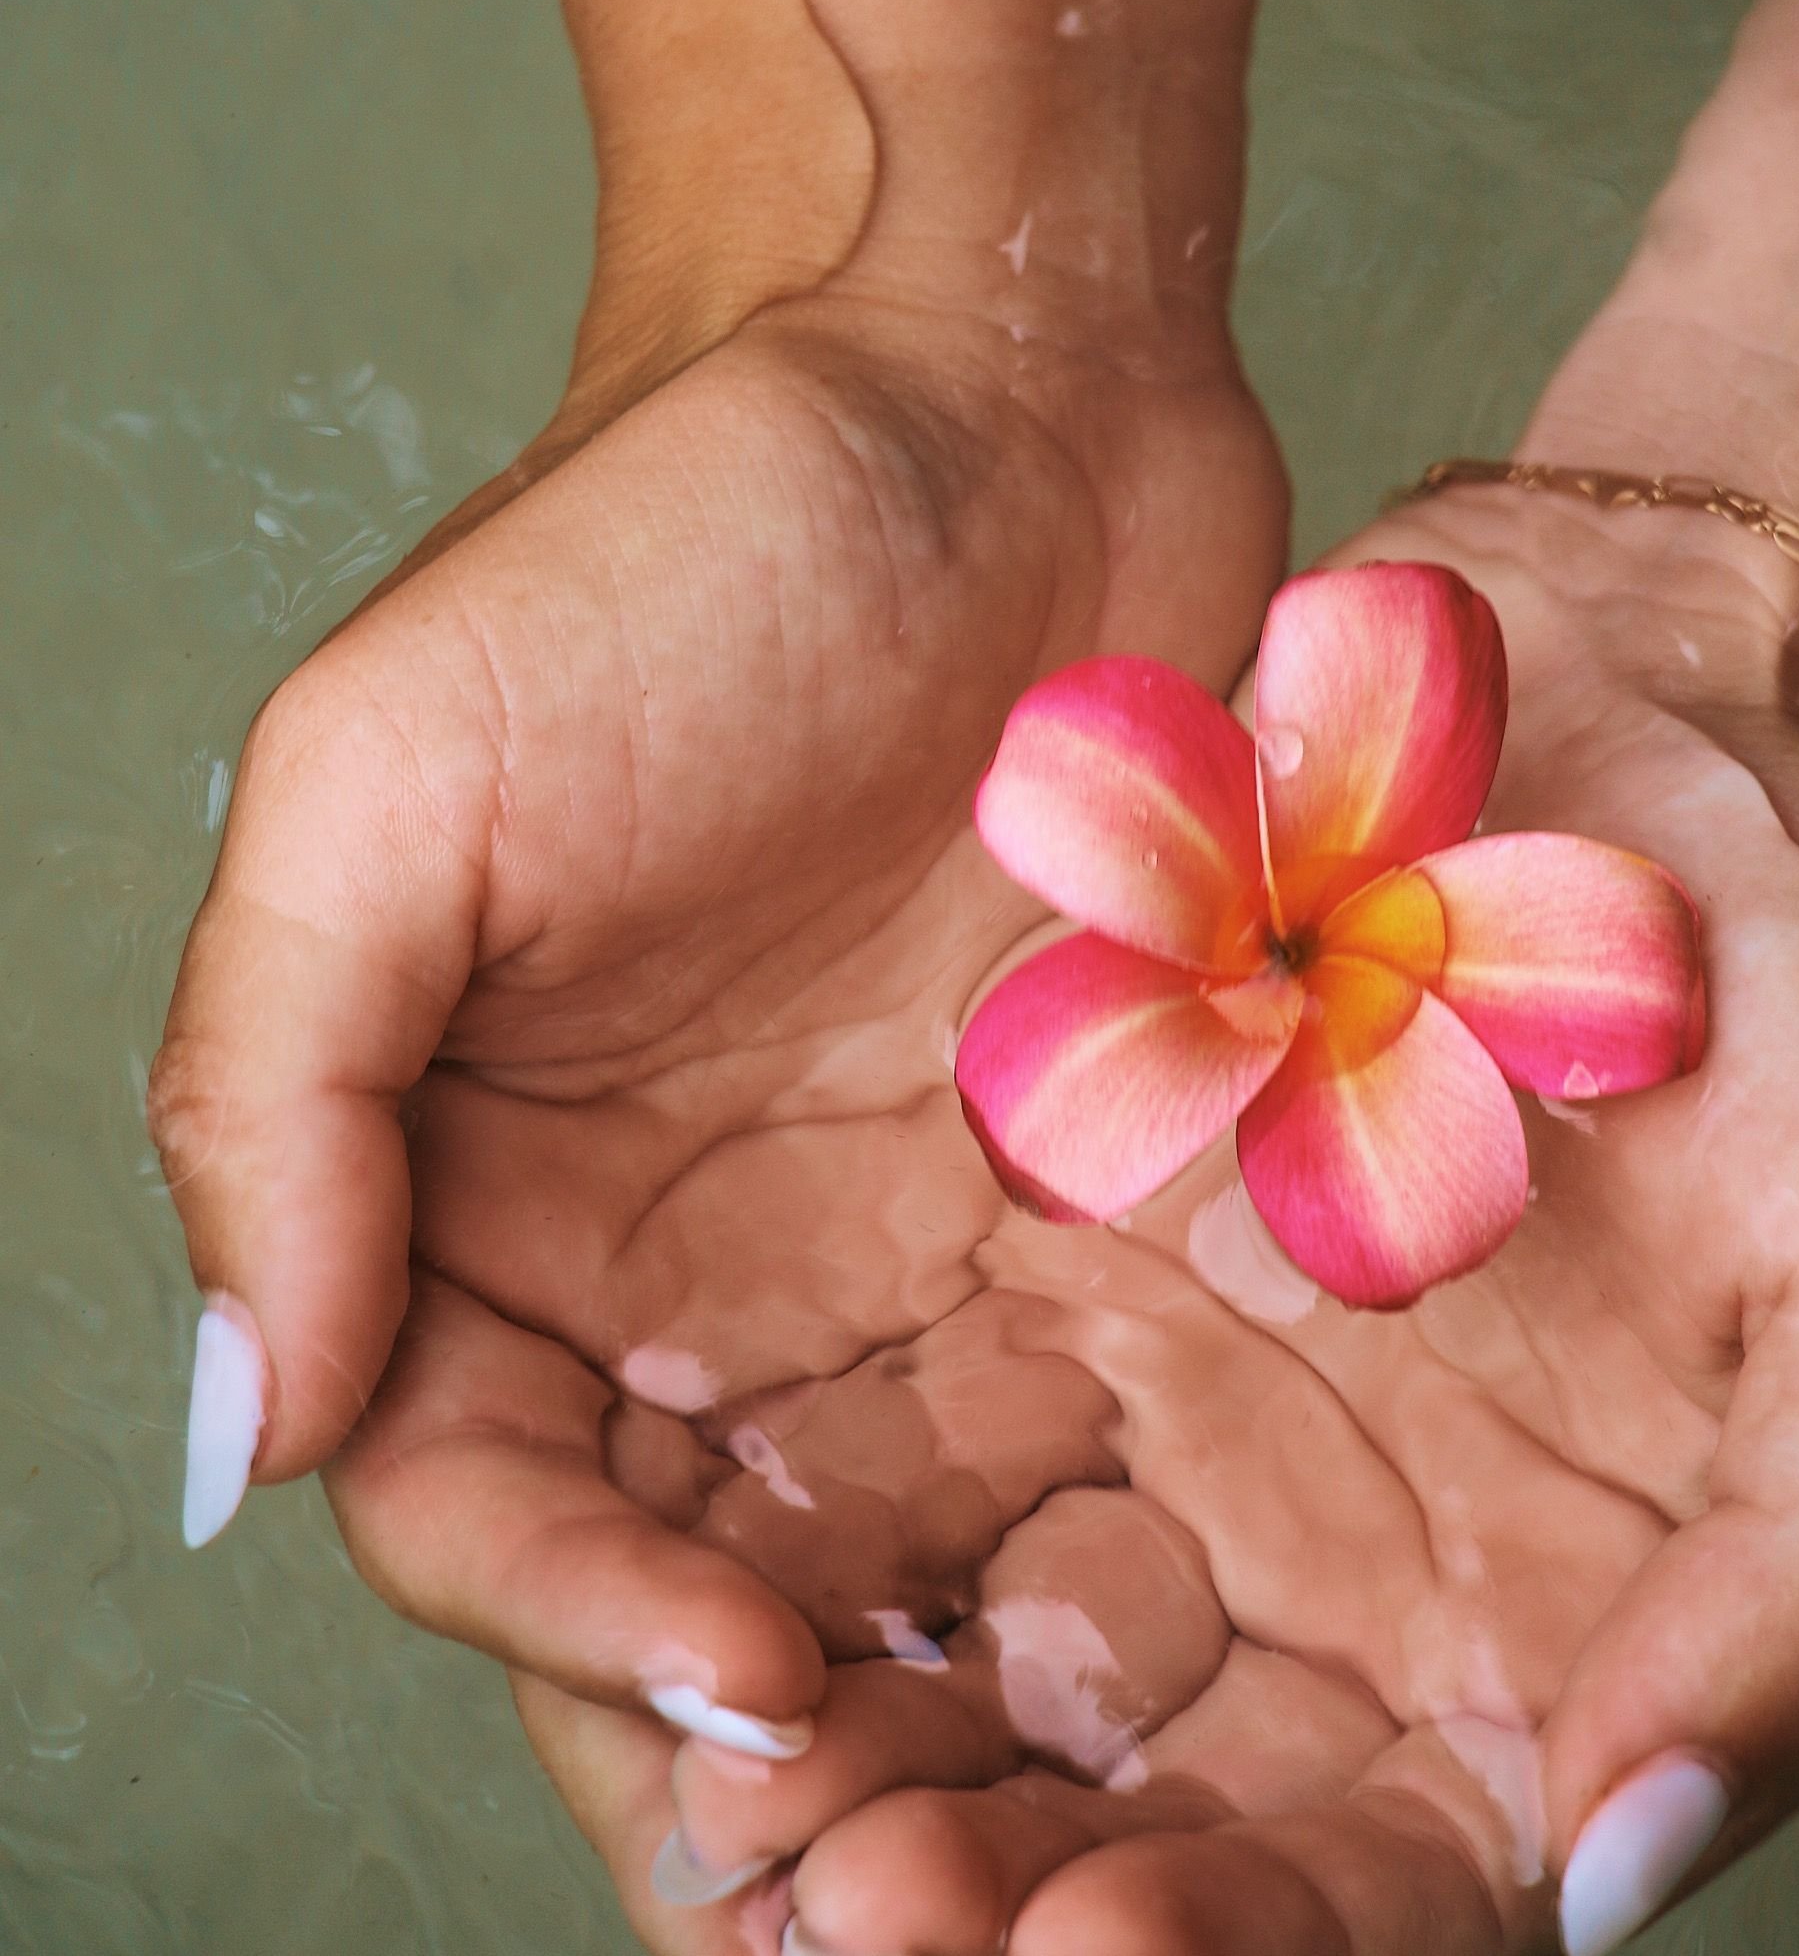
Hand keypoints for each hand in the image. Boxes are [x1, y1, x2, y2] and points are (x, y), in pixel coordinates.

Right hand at [147, 267, 1284, 1784]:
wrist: (992, 385)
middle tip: (905, 1871)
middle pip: (666, 1561)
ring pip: (865, 1532)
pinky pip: (1054, 1415)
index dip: (573, 1620)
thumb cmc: (674, 542)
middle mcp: (652, 1231)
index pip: (468, 1487)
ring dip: (927, 1690)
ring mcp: (868, 1214)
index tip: (746, 1681)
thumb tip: (249, 1432)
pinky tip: (1156, 1653)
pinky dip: (1079, 1551)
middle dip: (750, 1727)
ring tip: (1031, 1824)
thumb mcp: (387, 776)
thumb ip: (278, 1094)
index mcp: (459, 1168)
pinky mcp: (1060, 1173)